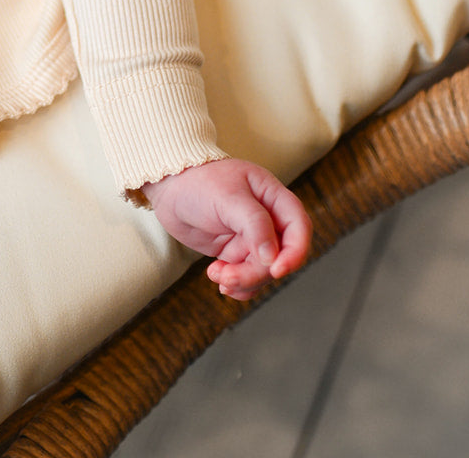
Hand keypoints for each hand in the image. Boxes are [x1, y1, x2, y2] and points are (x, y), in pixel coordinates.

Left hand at [141, 158, 312, 300]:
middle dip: (257, 272)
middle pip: (279, 257)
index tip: (276, 269)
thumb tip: (273, 257)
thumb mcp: (228, 198)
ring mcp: (252, 238)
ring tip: (217, 275)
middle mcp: (267, 220)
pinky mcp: (235, 252)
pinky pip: (247, 278)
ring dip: (243, 281)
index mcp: (273, 197)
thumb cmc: (199, 182)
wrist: (169, 187)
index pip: (299, 227)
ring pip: (263, 272)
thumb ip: (254, 224)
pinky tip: (217, 277)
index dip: (295, 252)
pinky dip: (237, 285)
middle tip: (229, 276)